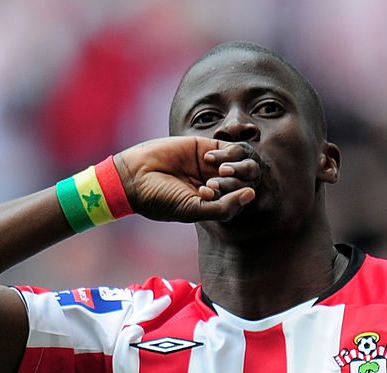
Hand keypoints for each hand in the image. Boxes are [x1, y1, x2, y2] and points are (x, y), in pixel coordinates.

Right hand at [114, 137, 257, 222]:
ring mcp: (213, 167)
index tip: (208, 195)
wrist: (135, 176)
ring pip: (243, 164)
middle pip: (247, 182)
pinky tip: (209, 158)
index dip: (234, 198)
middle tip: (213, 182)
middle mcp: (218, 186)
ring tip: (217, 170)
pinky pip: (232, 148)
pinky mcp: (207, 147)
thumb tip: (252, 194)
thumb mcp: (193, 210)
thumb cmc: (162, 199)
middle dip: (237, 182)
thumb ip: (223, 208)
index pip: (241, 200)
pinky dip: (227, 153)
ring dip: (236, 167)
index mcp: (215, 205)